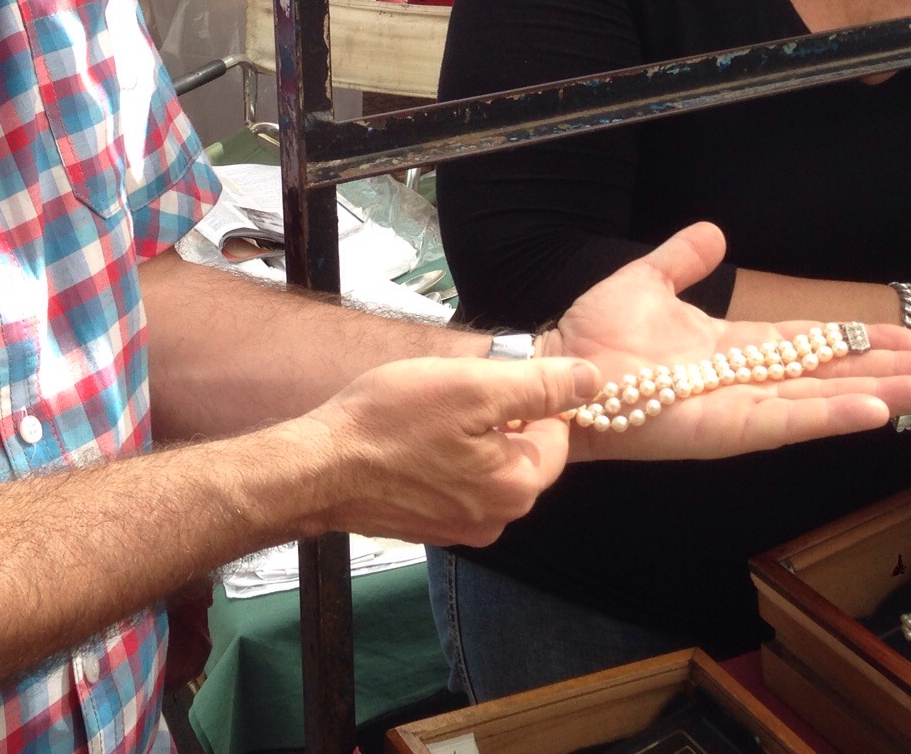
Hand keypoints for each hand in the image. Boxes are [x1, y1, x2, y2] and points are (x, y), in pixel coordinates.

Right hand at [295, 354, 594, 545]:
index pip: (558, 435)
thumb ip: (540, 387)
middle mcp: (495, 520)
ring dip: (470, 439)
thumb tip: (593, 381)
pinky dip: (445, 461)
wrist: (317, 468)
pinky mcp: (428, 528)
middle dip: (499, 421)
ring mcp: (459, 530)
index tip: (488, 384)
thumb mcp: (472, 387)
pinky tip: (413, 443)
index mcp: (516, 488)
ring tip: (429, 418)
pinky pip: (457, 486)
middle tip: (454, 397)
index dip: (530, 400)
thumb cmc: (391, 423)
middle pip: (523, 455)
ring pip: (489, 469)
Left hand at [544, 224, 910, 460]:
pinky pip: (790, 421)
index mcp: (737, 347)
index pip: (816, 342)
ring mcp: (744, 408)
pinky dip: (835, 416)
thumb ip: (684, 259)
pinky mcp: (728, 430)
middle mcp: (751, 380)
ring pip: (827, 399)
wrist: (563, 370)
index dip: (865, 339)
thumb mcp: (648, 281)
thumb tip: (712, 231)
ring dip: (883, 394)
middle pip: (836, 374)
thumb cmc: (597, 336)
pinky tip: (878, 410)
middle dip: (892, 372)